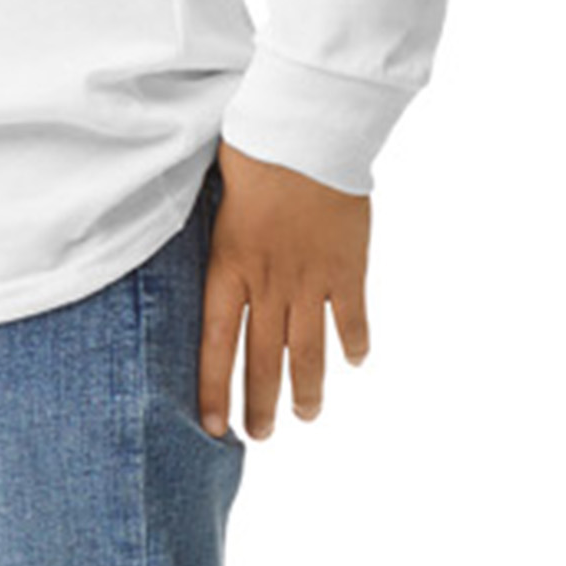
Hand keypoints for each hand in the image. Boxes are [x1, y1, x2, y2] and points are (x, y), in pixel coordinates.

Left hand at [199, 139, 370, 439]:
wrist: (305, 131)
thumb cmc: (254, 153)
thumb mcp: (217, 199)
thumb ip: (219, 241)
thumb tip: (210, 264)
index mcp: (229, 267)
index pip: (216, 343)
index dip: (214, 389)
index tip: (213, 428)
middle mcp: (269, 283)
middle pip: (262, 359)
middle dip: (260, 404)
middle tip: (261, 435)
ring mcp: (312, 280)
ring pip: (308, 352)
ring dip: (307, 389)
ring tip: (305, 414)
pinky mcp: (349, 268)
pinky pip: (353, 318)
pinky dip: (354, 343)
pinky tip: (354, 361)